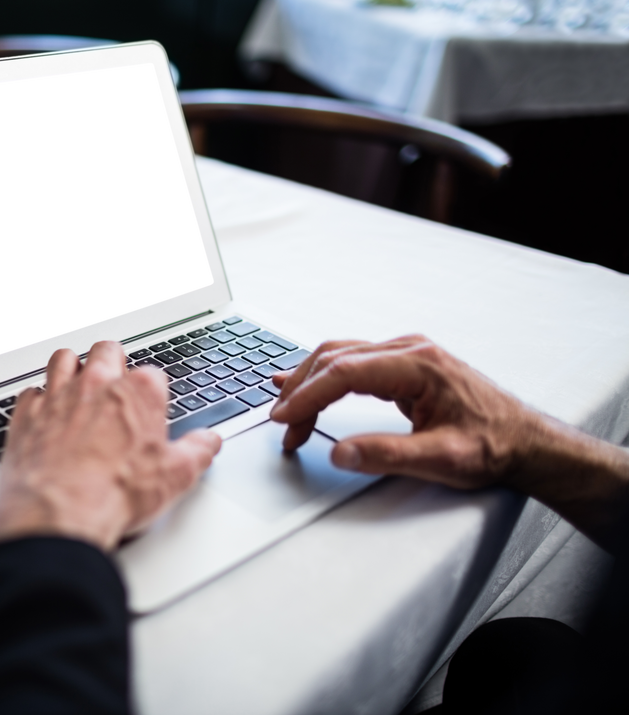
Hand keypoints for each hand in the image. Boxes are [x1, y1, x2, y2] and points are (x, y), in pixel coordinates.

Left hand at [0, 341, 221, 551]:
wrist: (60, 510)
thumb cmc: (114, 491)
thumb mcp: (175, 476)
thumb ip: (197, 451)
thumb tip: (208, 442)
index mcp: (138, 392)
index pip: (152, 374)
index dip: (153, 391)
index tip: (152, 407)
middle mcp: (97, 384)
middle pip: (106, 352)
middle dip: (113, 362)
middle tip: (115, 382)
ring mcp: (58, 396)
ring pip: (63, 360)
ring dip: (72, 368)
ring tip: (78, 384)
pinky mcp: (27, 414)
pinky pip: (30, 392)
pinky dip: (38, 400)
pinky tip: (44, 413)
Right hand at [268, 335, 539, 489]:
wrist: (525, 442)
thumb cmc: (493, 447)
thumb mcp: (443, 460)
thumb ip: (388, 456)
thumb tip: (340, 453)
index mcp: (419, 365)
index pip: (345, 372)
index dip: (308, 395)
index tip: (284, 418)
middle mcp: (409, 350)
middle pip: (335, 359)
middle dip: (301, 392)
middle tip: (283, 427)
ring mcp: (405, 354)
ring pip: (339, 357)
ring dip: (308, 384)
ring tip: (287, 414)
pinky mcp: (403, 365)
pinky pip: (351, 363)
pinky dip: (322, 376)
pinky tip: (300, 382)